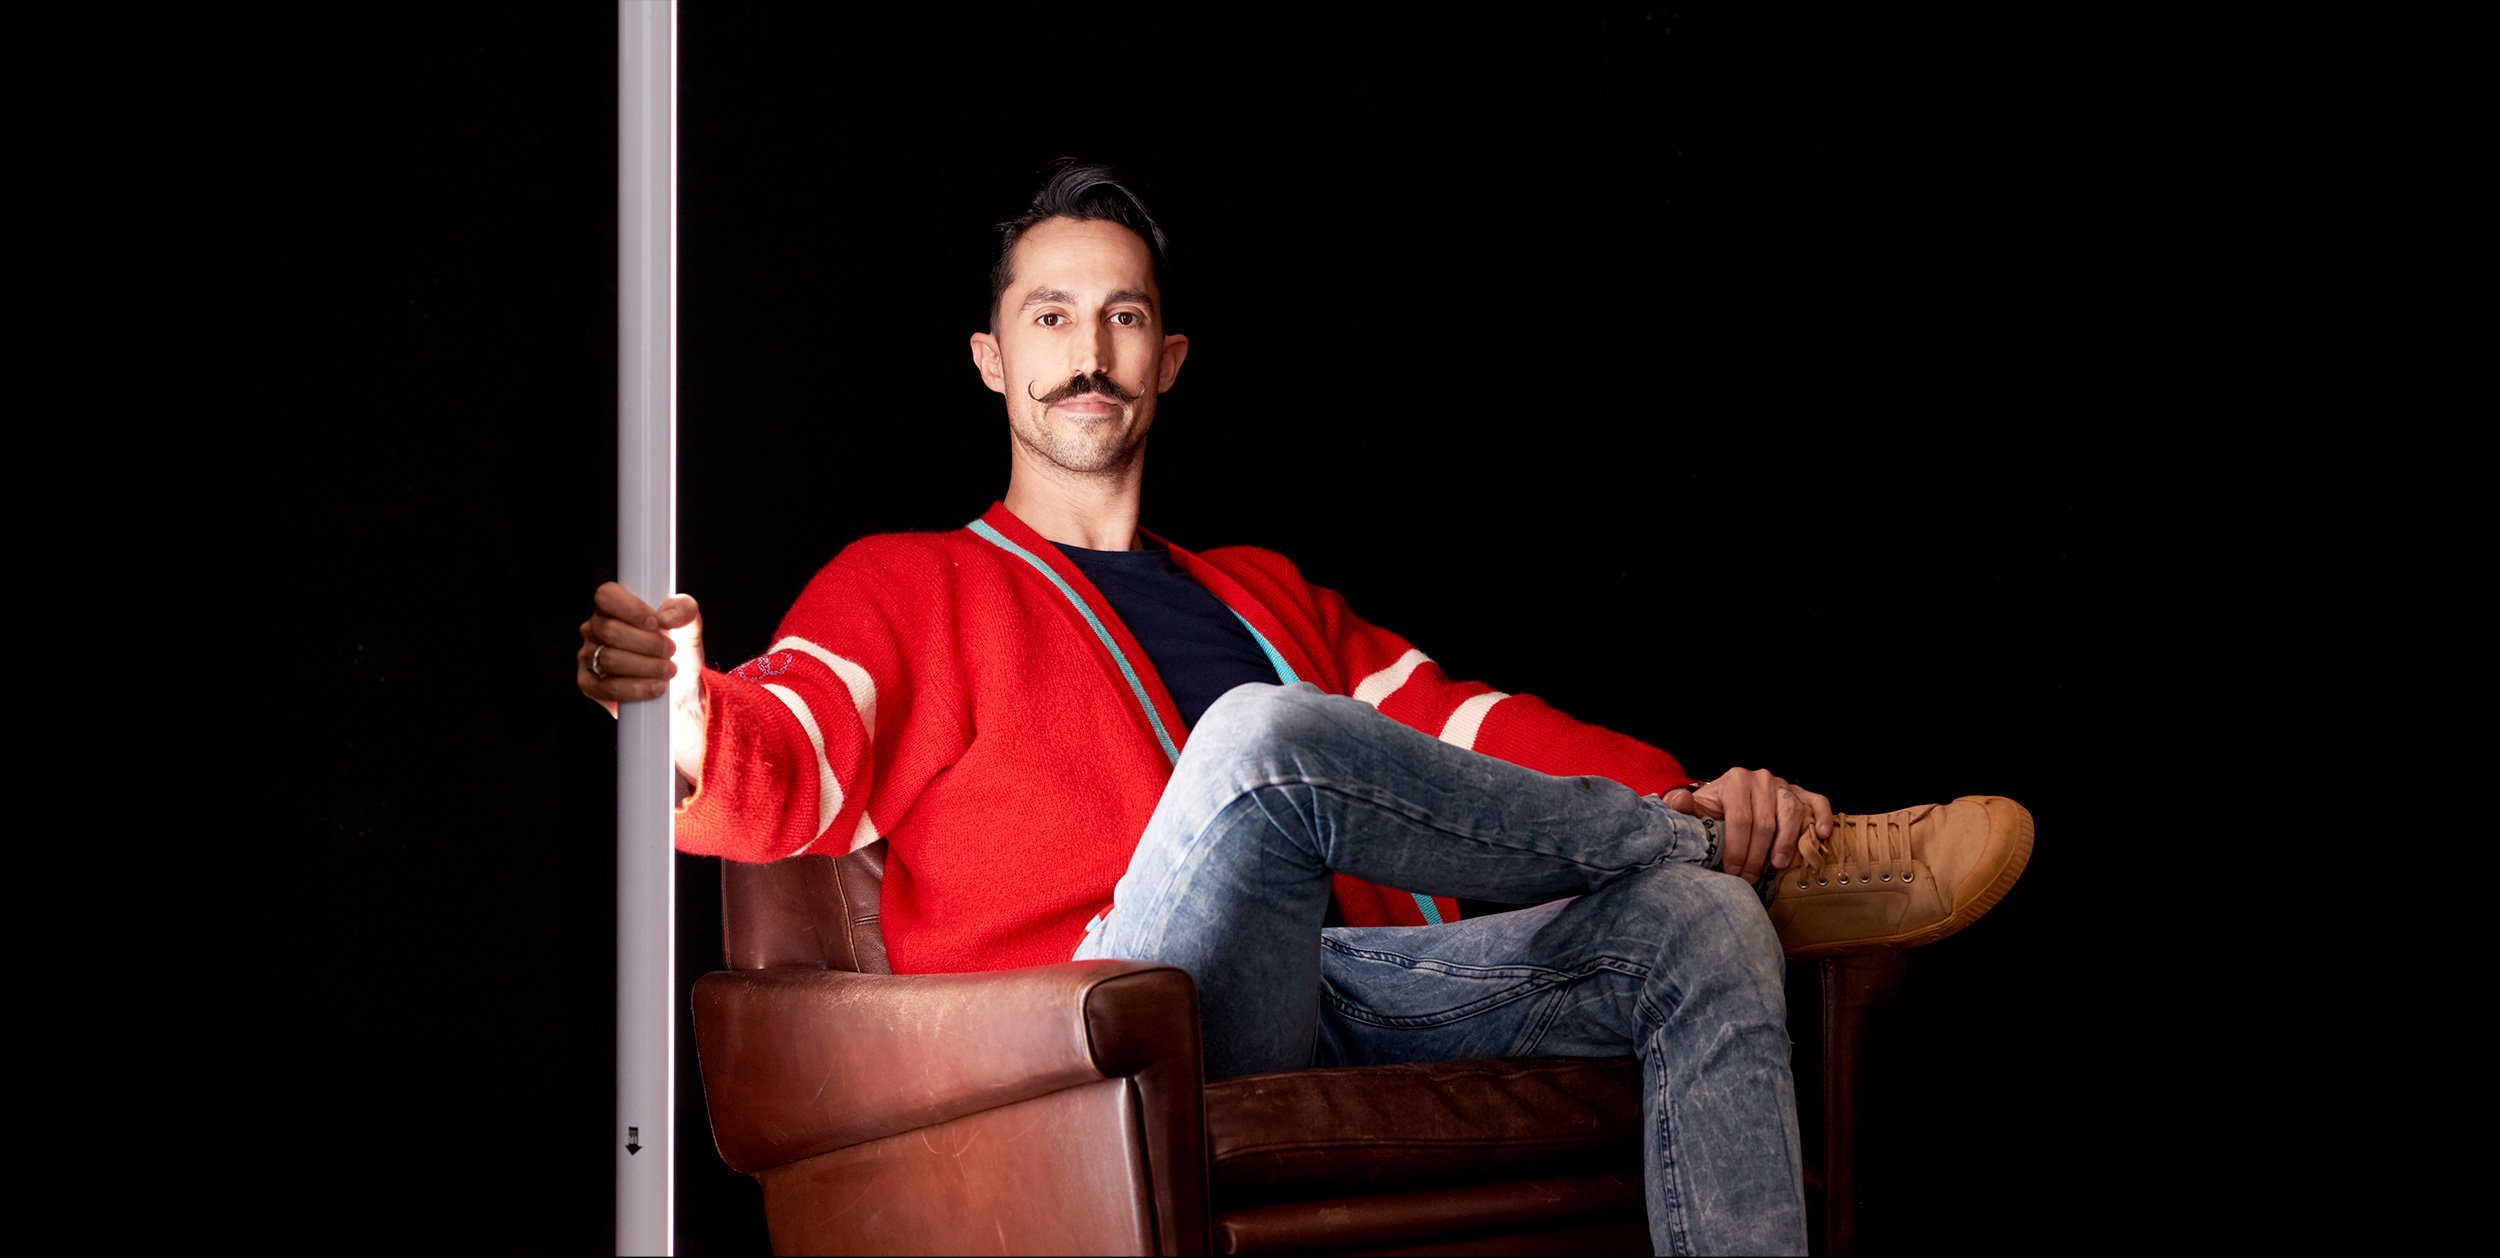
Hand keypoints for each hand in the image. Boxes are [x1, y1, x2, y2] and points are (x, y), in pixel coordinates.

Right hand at [578, 582, 708, 785]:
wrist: (679, 691)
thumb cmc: (678, 653)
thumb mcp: (689, 628)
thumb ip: (684, 611)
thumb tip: (667, 616)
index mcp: (613, 608)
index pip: (606, 595)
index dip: (631, 608)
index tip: (656, 623)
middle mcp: (595, 629)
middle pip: (610, 630)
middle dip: (647, 643)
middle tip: (670, 650)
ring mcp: (588, 657)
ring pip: (609, 659)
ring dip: (646, 666)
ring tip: (668, 670)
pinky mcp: (589, 685)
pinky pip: (607, 688)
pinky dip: (636, 688)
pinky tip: (656, 687)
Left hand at [1660, 768, 1829, 884]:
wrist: (1727, 800)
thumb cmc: (1712, 812)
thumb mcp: (1694, 811)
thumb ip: (1681, 807)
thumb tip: (1679, 802)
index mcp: (1734, 781)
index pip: (1739, 819)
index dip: (1737, 850)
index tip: (1733, 873)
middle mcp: (1760, 779)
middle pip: (1765, 821)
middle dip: (1757, 855)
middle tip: (1750, 878)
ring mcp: (1783, 785)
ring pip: (1791, 812)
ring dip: (1786, 842)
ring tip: (1778, 865)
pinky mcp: (1800, 792)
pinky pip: (1816, 801)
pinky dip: (1821, 817)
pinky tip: (1821, 836)